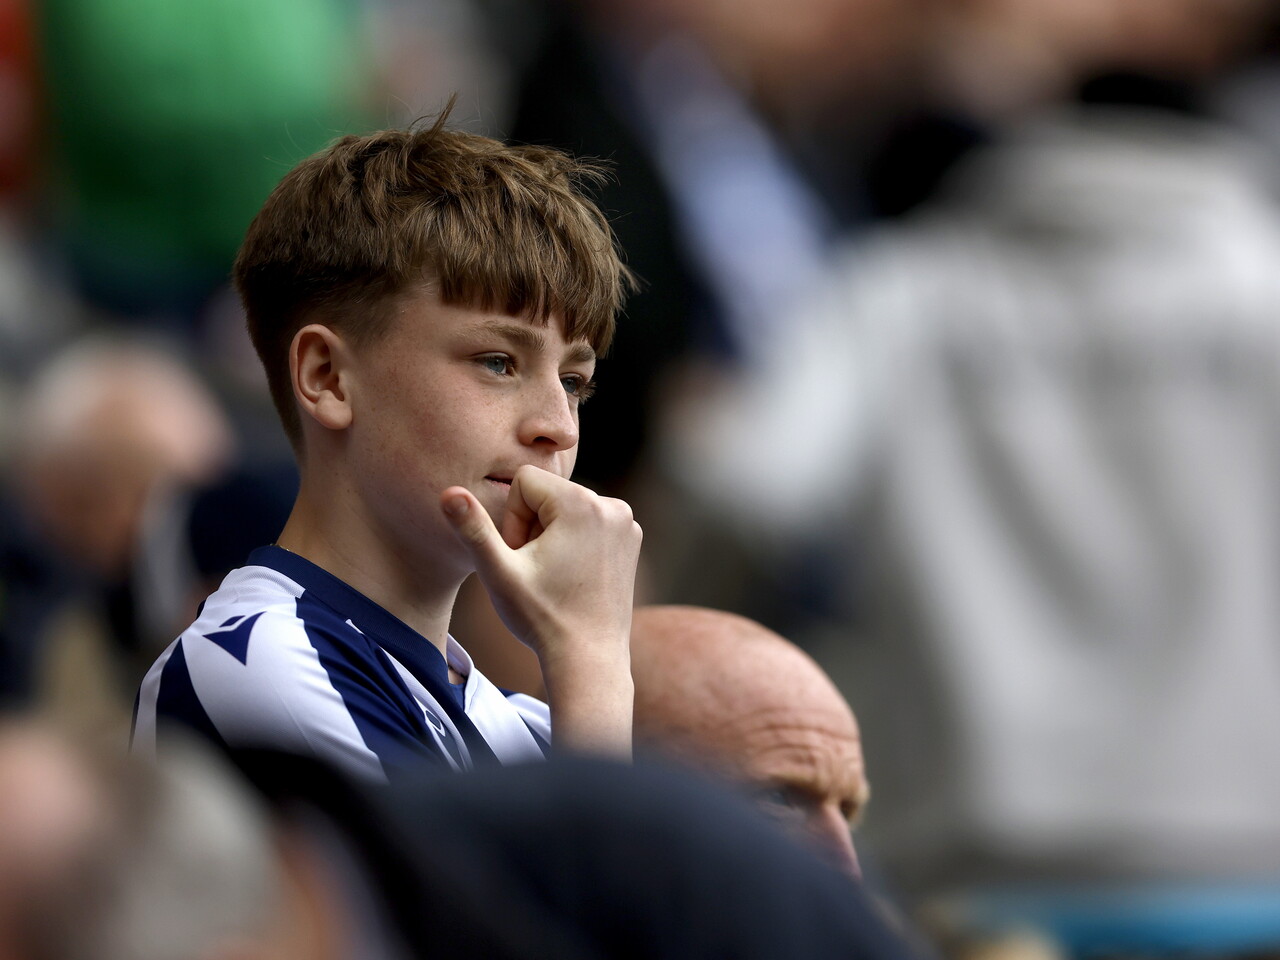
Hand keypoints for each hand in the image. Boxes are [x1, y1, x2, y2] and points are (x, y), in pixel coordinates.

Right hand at [441, 466, 639, 755]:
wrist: (588, 658)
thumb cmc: (541, 618)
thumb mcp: (499, 573)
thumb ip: (473, 529)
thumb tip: (448, 492)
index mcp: (580, 502)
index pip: (523, 482)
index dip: (512, 520)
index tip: (522, 556)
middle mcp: (611, 504)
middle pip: (546, 493)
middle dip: (533, 525)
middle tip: (538, 570)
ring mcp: (626, 521)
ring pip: (566, 506)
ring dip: (553, 533)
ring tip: (556, 574)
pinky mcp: (631, 537)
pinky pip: (589, 520)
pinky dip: (577, 539)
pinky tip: (574, 574)